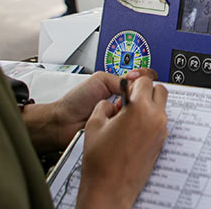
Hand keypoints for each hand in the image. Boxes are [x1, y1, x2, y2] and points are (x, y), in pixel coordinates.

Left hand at [22, 69, 154, 152]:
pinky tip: (123, 121)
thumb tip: (139, 81)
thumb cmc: (76, 101)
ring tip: (123, 108)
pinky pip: (131, 126)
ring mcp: (122, 117)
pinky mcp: (120, 131)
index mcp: (119, 86)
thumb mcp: (100, 80)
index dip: (146, 79)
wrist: (64, 122)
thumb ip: (121, 80)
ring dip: (135, 109)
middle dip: (143, 94)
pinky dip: (130, 123)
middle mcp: (124, 101)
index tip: (147, 80)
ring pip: (140, 112)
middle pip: (144, 96)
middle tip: (135, 95)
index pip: (141, 80)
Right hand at [77, 76, 168, 208]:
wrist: (109, 189)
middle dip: (146, 90)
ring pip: (161, 107)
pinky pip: (159, 123)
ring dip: (148, 106)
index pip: (144, 81)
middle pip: (160, 90)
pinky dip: (149, 120)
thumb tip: (113, 102)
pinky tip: (132, 130)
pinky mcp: (160, 144)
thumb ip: (105, 105)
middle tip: (131, 98)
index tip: (125, 89)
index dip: (132, 82)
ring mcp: (160, 132)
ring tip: (129, 117)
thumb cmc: (101, 161)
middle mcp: (155, 119)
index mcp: (140, 109)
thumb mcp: (94, 123)